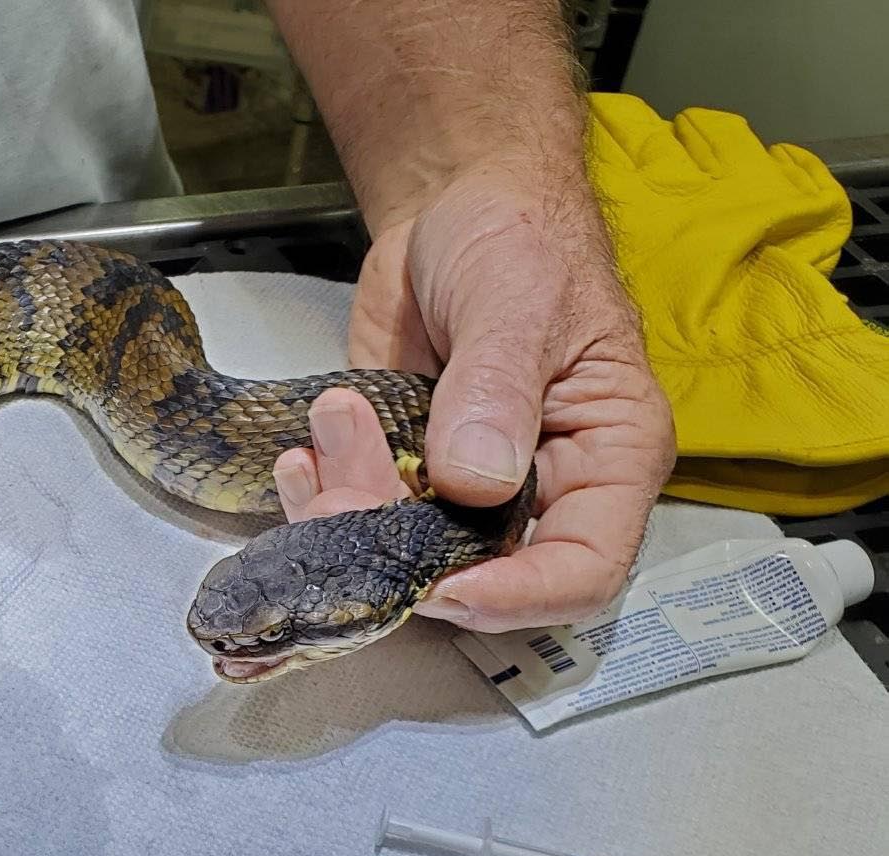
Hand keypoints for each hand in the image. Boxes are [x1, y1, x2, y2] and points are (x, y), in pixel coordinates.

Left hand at [273, 164, 676, 632]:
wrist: (453, 202)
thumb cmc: (519, 237)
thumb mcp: (518, 300)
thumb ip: (497, 388)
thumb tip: (476, 480)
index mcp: (606, 459)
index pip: (582, 571)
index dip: (515, 597)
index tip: (441, 584)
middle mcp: (539, 489)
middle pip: (478, 573)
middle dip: (398, 550)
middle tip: (343, 488)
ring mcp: (463, 486)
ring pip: (403, 551)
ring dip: (347, 511)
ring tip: (329, 428)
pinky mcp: (402, 466)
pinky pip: (359, 510)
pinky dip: (322, 492)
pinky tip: (306, 448)